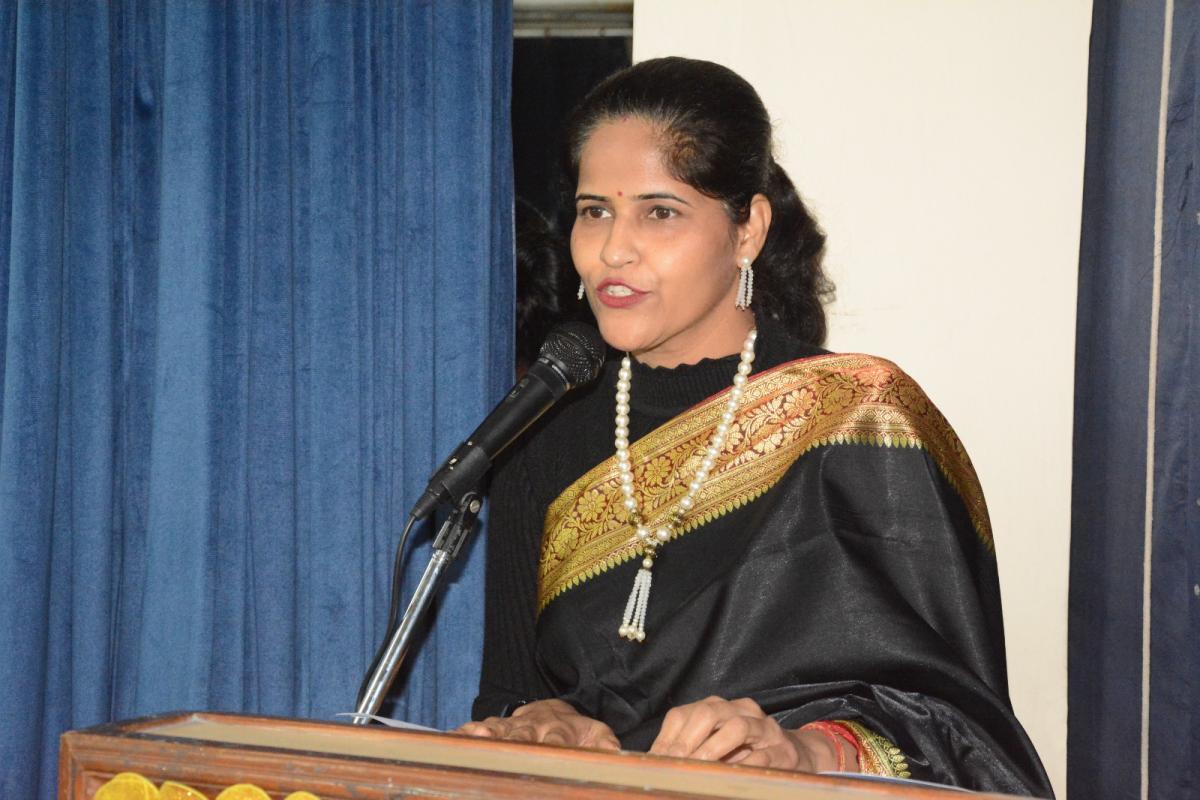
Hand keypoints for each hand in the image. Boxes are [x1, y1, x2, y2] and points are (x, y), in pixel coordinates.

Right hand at [456, 699, 620, 749]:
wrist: (557, 709)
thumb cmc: (579, 731)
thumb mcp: (598, 735)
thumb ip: (606, 746)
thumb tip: (615, 757)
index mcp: (560, 730)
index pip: (557, 740)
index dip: (553, 747)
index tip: (549, 754)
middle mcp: (535, 727)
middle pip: (523, 735)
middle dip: (514, 741)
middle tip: (504, 746)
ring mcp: (515, 726)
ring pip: (500, 730)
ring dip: (487, 734)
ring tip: (475, 737)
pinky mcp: (500, 726)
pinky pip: (481, 728)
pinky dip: (467, 732)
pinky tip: (454, 736)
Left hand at [649, 696, 835, 770]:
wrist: (793, 756)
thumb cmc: (745, 753)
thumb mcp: (714, 746)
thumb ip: (689, 750)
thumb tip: (656, 765)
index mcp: (717, 708)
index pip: (684, 714)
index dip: (666, 739)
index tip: (655, 762)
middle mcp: (740, 710)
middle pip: (708, 713)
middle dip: (687, 742)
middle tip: (675, 766)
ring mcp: (764, 728)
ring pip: (737, 728)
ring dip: (714, 750)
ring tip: (700, 769)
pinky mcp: (783, 751)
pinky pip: (762, 756)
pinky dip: (744, 766)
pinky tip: (731, 777)